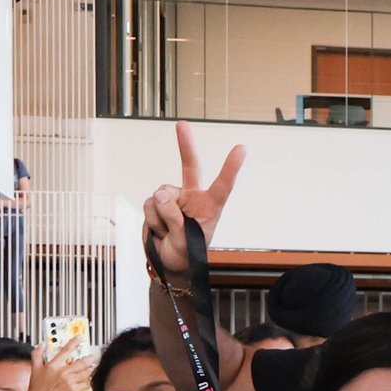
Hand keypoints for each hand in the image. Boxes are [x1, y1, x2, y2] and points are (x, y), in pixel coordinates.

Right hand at [25, 337, 93, 390]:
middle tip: (92, 357)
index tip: (80, 337)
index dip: (74, 342)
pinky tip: (89, 379)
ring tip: (92, 367)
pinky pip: (85, 383)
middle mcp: (62, 372)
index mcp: (53, 365)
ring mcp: (69, 381)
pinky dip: (89, 380)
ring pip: (85, 372)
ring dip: (90, 369)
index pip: (66, 350)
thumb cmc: (36, 389)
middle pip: (81, 362)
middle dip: (89, 359)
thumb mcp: (34, 369)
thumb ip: (37, 354)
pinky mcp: (73, 390)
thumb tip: (41, 344)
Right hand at [146, 121, 243, 281]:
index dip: (231, 168)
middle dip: (185, 144)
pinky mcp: (156, 203)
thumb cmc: (186, 255)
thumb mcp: (186, 244)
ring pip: (161, 196)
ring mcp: (173, 199)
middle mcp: (192, 198)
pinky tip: (159, 229)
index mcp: (210, 207)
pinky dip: (152, 219)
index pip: (222, 185)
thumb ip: (175, 220)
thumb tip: (159, 196)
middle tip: (182, 124)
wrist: (169, 265)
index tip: (241, 148)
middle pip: (189, 167)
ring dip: (161, 217)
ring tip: (168, 232)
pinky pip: (149, 204)